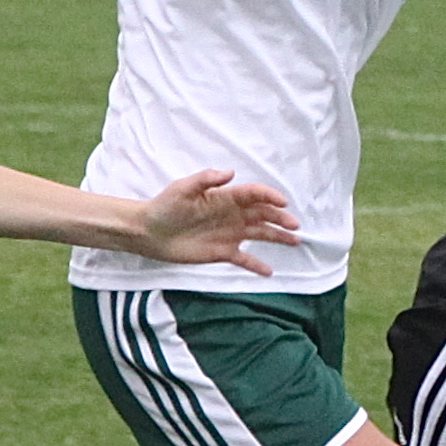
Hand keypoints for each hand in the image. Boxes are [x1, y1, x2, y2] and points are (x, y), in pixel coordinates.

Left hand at [136, 169, 301, 274]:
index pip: (253, 195)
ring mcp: (229, 234)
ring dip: (278, 237)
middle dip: (280, 219)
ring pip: (260, 234)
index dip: (269, 197)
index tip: (282, 203)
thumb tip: (230, 173)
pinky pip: (244, 259)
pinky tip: (270, 272)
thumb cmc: (165, 206)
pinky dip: (257, 265)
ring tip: (295, 241)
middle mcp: (232, 215)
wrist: (149, 232)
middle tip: (295, 225)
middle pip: (262, 215)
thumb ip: (206, 180)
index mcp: (225, 197)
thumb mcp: (183, 189)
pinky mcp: (222, 252)